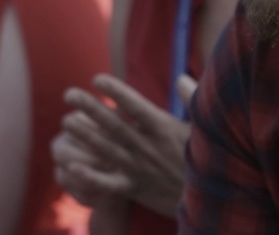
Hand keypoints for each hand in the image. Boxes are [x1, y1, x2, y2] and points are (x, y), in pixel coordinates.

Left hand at [54, 73, 197, 216]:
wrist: (212, 200)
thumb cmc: (208, 157)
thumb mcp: (205, 127)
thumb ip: (193, 99)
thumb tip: (181, 77)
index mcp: (162, 128)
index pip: (134, 105)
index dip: (115, 92)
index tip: (96, 78)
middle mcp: (146, 146)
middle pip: (113, 125)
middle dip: (90, 108)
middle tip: (68, 93)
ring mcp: (139, 168)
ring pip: (106, 149)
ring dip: (85, 135)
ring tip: (66, 121)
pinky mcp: (135, 188)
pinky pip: (110, 185)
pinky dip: (91, 178)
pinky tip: (71, 169)